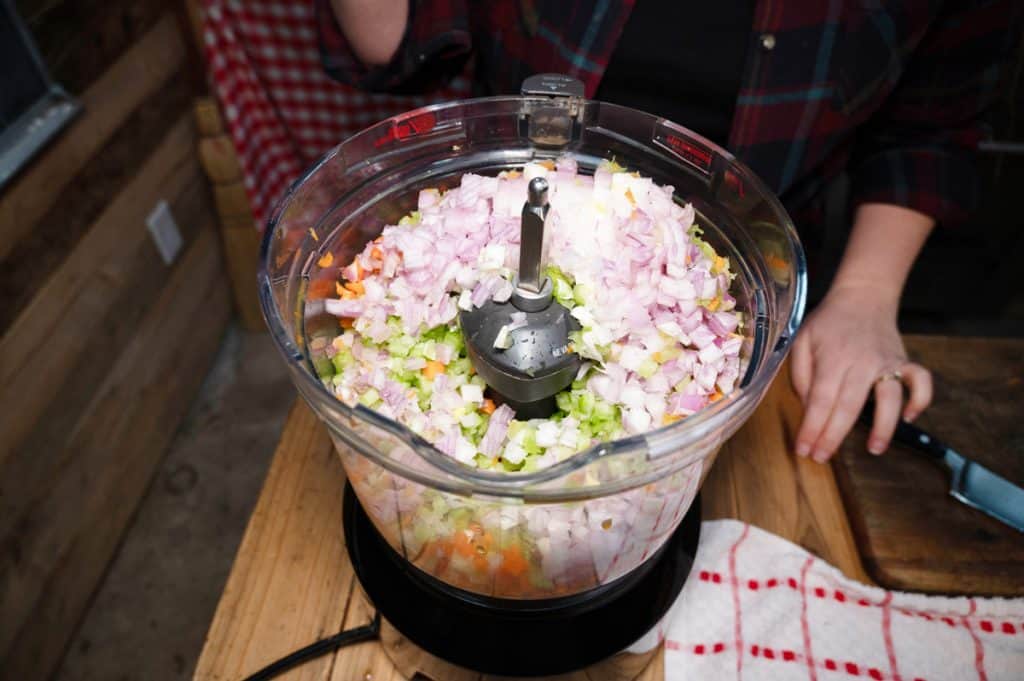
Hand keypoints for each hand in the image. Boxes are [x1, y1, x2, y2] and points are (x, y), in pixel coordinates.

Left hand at [789, 283, 932, 461]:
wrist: (863, 296)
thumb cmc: (828, 322)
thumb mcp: (801, 341)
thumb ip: (801, 375)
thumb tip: (809, 408)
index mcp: (832, 358)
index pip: (820, 400)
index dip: (812, 428)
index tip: (804, 449)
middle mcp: (861, 362)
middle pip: (849, 406)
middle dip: (834, 436)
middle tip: (821, 458)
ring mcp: (887, 362)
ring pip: (890, 398)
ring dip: (884, 426)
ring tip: (874, 450)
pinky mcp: (905, 361)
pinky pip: (921, 382)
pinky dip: (921, 400)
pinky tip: (909, 417)